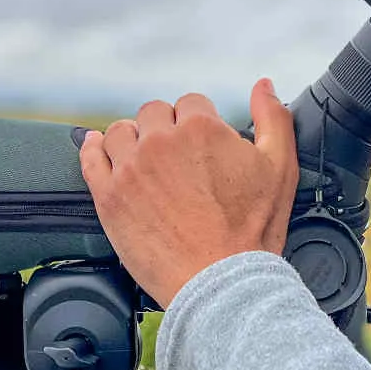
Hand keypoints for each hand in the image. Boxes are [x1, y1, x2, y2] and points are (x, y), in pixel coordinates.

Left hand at [79, 81, 299, 308]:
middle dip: (166, 130)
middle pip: (153, 113)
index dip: (199, 125)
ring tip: (145, 161)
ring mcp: (130, 168)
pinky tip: (96, 147)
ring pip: (120, 131)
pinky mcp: (109, 196)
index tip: (202, 149)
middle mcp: (160, 141)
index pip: (191, 104)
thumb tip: (262, 86)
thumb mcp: (280, 167)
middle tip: (178, 161)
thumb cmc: (252, 231)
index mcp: (200, 128)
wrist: (221, 283)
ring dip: (132, 139)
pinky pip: (90, 158)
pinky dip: (92, 148)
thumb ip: (273, 118)